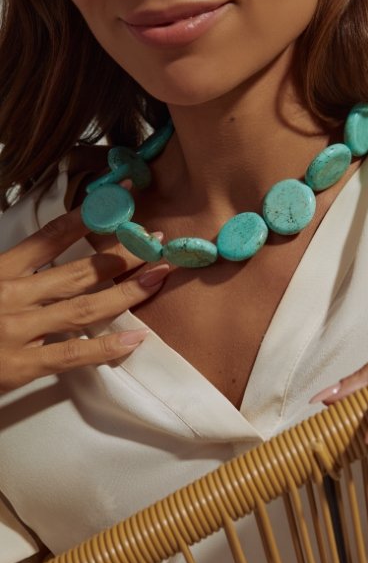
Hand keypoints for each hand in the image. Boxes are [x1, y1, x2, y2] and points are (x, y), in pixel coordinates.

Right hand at [0, 206, 169, 393]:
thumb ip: (16, 266)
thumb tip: (51, 251)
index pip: (49, 236)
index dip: (88, 216)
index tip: (120, 197)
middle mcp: (11, 294)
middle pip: (77, 270)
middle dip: (121, 254)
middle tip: (155, 241)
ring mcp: (17, 330)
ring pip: (83, 308)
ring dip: (126, 292)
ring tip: (158, 276)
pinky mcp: (20, 366)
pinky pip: (72, 355)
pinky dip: (107, 348)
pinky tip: (137, 338)